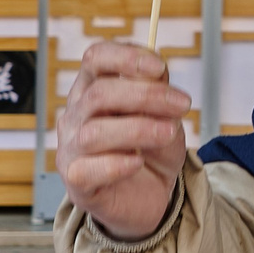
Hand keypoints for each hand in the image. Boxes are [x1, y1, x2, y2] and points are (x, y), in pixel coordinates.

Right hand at [56, 41, 194, 239]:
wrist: (153, 195)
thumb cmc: (152, 149)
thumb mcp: (165, 115)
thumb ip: (159, 91)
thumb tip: (156, 72)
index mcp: (93, 89)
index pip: (95, 59)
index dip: (125, 57)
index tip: (159, 67)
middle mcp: (76, 116)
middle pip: (99, 94)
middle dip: (146, 96)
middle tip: (182, 104)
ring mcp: (71, 149)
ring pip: (94, 132)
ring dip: (139, 129)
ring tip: (169, 133)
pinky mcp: (77, 183)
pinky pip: (87, 170)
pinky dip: (116, 164)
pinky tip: (137, 162)